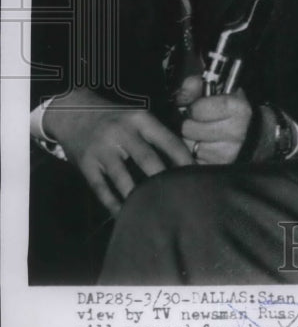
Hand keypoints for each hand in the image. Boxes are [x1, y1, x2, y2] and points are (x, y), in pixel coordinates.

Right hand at [43, 88, 193, 214]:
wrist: (70, 110)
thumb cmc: (113, 117)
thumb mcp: (136, 116)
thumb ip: (156, 134)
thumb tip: (185, 158)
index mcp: (140, 119)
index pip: (168, 140)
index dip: (184, 160)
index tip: (198, 175)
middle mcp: (121, 133)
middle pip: (148, 160)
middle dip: (164, 181)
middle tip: (180, 198)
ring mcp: (102, 150)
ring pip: (124, 179)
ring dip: (139, 198)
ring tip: (156, 213)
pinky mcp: (86, 165)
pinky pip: (102, 189)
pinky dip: (114, 205)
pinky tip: (126, 216)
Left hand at [177, 76, 258, 164]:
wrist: (261, 138)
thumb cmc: (237, 113)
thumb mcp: (222, 91)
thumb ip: (198, 85)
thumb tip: (181, 94)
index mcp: (237, 109)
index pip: (196, 109)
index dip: (194, 107)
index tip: (201, 108)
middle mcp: (235, 132)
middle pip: (188, 129)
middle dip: (191, 124)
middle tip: (201, 123)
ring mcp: (228, 154)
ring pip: (189, 146)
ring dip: (192, 141)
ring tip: (205, 136)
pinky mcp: (220, 168)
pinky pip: (194, 161)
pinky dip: (196, 156)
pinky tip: (207, 148)